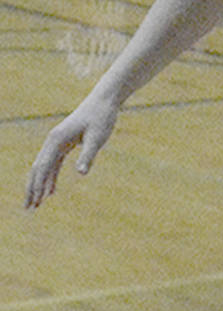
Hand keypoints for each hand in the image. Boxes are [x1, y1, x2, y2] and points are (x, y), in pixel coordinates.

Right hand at [24, 94, 119, 208]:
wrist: (104, 101)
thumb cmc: (102, 118)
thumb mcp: (97, 138)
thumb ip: (88, 155)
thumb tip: (81, 173)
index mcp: (57, 139)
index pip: (43, 167)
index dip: (38, 185)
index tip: (35, 202)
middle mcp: (53, 141)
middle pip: (38, 168)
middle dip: (32, 189)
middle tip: (29, 208)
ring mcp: (57, 142)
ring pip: (44, 168)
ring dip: (40, 186)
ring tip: (37, 205)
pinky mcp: (64, 143)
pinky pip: (54, 164)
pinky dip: (51, 178)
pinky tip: (51, 192)